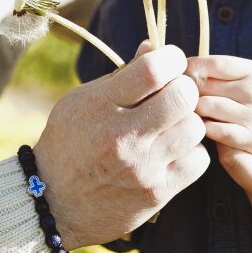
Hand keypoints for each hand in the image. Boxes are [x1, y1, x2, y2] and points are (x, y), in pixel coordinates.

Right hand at [34, 43, 208, 247]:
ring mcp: (142, 168)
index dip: (171, 58)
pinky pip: (199, 159)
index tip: (170, 62)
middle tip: (175, 94)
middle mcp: (122, 137)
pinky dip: (191, 151)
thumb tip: (155, 46)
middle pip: (183, 97)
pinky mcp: (157, 193)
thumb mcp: (82, 101)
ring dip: (188, 121)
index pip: (153, 70)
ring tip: (171, 125)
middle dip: (185, 88)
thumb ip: (121, 75)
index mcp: (101, 107)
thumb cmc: (69, 144)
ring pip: (196, 127)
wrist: (52, 206)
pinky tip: (173, 150)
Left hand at [187, 55, 251, 175]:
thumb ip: (230, 73)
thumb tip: (189, 67)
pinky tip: (203, 130)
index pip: (213, 63)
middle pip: (204, 84)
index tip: (180, 75)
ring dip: (193, 111)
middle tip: (178, 98)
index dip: (191, 67)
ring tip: (188, 115)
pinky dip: (203, 129)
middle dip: (186, 91)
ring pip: (204, 107)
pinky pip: (213, 131)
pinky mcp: (250, 139)